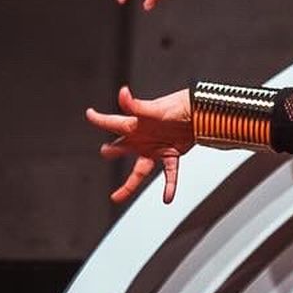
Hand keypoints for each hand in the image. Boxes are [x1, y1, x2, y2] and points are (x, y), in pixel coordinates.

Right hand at [85, 86, 194, 202]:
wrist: (202, 112)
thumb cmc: (178, 106)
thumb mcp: (154, 108)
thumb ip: (136, 106)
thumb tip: (122, 93)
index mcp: (135, 126)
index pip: (112, 123)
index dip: (100, 119)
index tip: (90, 114)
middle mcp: (142, 138)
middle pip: (122, 148)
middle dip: (112, 151)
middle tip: (105, 152)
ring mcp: (156, 148)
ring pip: (140, 170)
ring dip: (129, 185)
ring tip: (116, 197)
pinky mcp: (171, 155)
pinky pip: (169, 174)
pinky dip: (169, 187)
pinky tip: (167, 198)